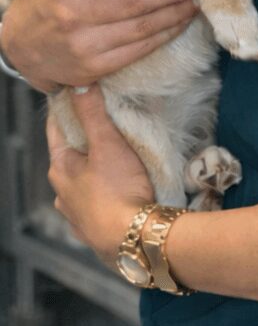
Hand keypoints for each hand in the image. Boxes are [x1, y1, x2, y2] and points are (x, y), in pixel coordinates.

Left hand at [46, 87, 154, 268]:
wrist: (133, 240)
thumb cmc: (117, 190)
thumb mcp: (107, 145)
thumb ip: (93, 113)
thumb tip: (78, 85)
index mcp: (60, 169)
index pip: (56, 129)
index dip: (66, 109)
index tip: (77, 92)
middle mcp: (63, 193)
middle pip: (70, 157)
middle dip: (85, 140)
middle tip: (105, 120)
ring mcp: (77, 216)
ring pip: (83, 183)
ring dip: (96, 170)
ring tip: (117, 157)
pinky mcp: (95, 232)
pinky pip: (98, 204)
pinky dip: (107, 193)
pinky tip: (119, 191)